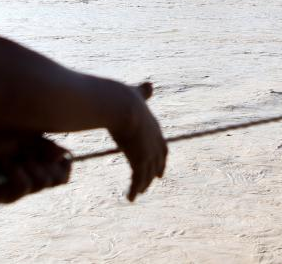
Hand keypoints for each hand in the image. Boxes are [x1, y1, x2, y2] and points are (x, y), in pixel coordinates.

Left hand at [0, 131, 71, 202]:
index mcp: (39, 162)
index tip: (52, 150)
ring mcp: (20, 189)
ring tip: (12, 157)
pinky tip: (3, 165)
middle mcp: (32, 177)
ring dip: (30, 165)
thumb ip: (45, 145)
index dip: (65, 161)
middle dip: (49, 163)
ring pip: (43, 182)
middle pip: (59, 179)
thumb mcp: (22, 136)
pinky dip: (16, 172)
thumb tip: (64, 154)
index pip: (65, 169)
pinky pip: (24, 187)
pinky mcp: (6, 197)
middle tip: (30, 153)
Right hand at [108, 82, 167, 200]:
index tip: (160, 167)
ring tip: (139, 193)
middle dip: (154, 172)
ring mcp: (148, 151)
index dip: (160, 157)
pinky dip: (135, 189)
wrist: (120, 105)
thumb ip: (143, 92)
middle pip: (157, 161)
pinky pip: (138, 179)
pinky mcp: (139, 159)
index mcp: (154, 127)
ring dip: (143, 183)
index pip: (161, 146)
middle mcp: (154, 141)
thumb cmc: (123, 98)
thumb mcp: (136, 95)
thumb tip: (150, 84)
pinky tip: (130, 197)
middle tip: (151, 182)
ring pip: (147, 173)